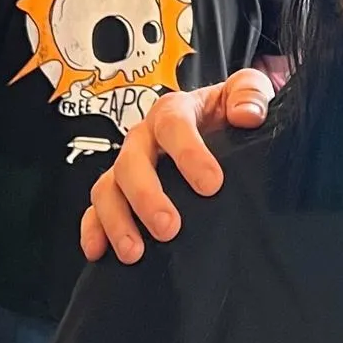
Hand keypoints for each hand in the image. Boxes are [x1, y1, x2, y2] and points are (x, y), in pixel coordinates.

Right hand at [80, 67, 273, 263]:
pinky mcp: (118, 191)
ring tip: (133, 252)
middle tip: (169, 227)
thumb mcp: (246, 90)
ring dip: (117, 220)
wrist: (217, 125)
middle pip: (131, 162)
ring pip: (107, 189)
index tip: (211, 185)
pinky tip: (98, 253)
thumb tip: (247, 115)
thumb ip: (250, 93)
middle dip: (146, 197)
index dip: (188, 154)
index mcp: (173, 111)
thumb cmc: (227, 110)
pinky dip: (92, 230)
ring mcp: (126, 165)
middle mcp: (143, 137)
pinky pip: (95, 209)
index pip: (173, 126)